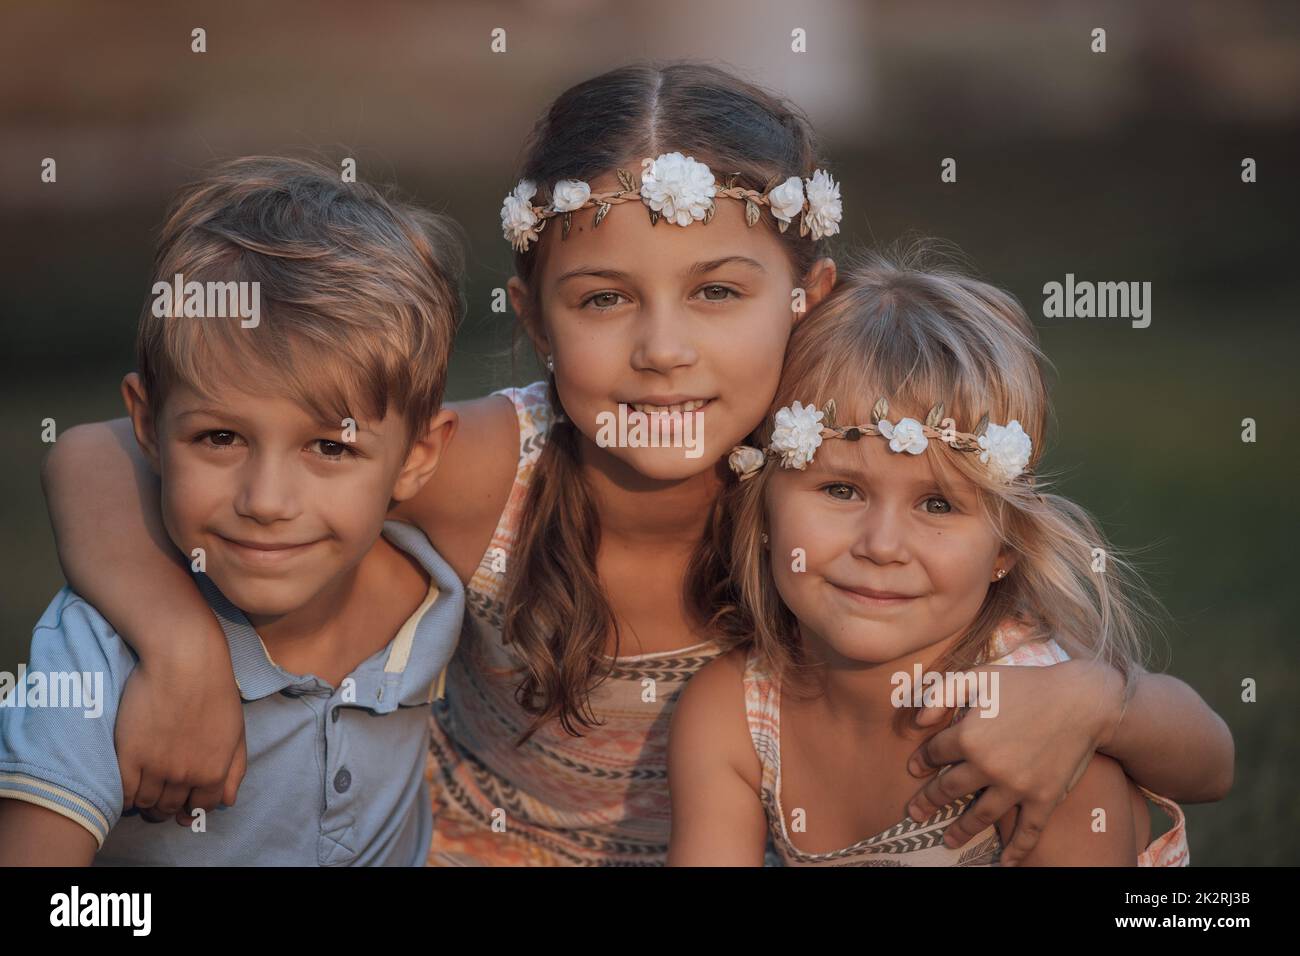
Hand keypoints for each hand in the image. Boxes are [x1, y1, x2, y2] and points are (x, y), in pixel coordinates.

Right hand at [115, 648, 246, 826]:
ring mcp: (156, 767)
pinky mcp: (129, 755)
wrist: (185, 662)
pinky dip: (125, 797)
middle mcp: (186, 775)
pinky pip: (124, 793)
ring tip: (144, 791)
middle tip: (160, 798)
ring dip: (145, 803)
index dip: (192, 807)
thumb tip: (227, 803)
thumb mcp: (237, 732)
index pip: (201, 807)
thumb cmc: (215, 692)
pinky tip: (129, 786)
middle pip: (170, 808)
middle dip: (167, 808)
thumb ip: (235, 770)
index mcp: (214, 771)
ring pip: (146, 803)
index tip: (184, 801)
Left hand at [904, 659, 1122, 865]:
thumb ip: (941, 693)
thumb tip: (917, 721)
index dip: (923, 761)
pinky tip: (1005, 864)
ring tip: (948, 840)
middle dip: (928, 802)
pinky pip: (1027, 831)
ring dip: (961, 830)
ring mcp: (1016, 787)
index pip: (935, 754)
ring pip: (980, 815)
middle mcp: (988, 766)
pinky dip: (1016, 851)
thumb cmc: (1026, 684)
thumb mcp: (978, 677)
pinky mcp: (1043, 798)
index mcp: (968, 736)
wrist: (1081, 701)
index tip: (916, 769)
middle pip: (949, 789)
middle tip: (914, 814)